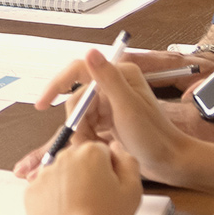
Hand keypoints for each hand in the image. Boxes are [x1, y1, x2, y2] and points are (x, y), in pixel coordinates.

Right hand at [22, 51, 202, 185]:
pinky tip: (96, 147)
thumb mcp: (128, 106)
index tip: (43, 104)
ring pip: (80, 114)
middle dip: (77, 121)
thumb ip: (108, 78)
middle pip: (78, 98)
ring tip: (95, 147)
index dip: (58, 85)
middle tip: (85, 140)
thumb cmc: (154, 135)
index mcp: (119, 75)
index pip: (79, 71)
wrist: (170, 163)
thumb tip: (90, 51)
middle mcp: (113, 86)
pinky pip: (87, 125)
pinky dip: (86, 137)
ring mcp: (111, 104)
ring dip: (82, 132)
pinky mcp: (109, 120)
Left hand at [24, 141, 140, 214]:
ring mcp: (45, 173)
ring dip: (71, 187)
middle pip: (82, 161)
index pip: (104, 153)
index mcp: (91, 152)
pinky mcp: (32, 191)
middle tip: (98, 203)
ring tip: (82, 212)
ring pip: (63, 175)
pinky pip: (47, 190)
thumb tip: (117, 148)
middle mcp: (64, 156)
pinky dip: (55, 200)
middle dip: (89, 177)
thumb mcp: (132, 192)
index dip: (111, 173)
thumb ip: (128, 162)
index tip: (111, 190)